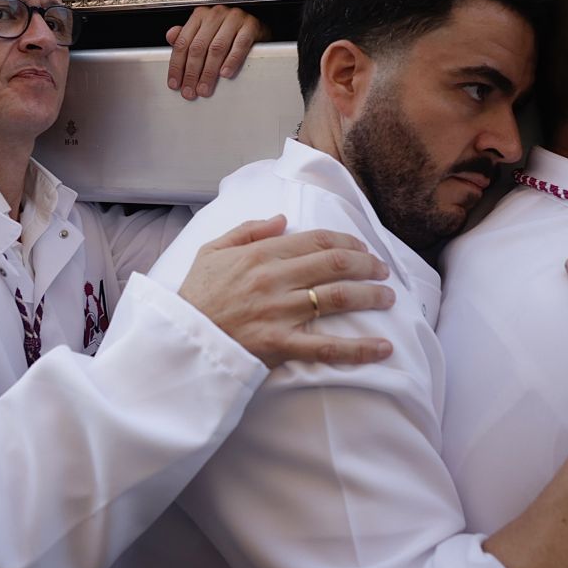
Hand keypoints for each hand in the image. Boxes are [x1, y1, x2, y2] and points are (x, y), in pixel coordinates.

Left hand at [166, 5, 266, 100]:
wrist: (257, 25)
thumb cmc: (229, 31)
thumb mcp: (206, 32)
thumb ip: (187, 36)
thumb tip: (170, 36)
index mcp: (200, 15)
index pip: (183, 42)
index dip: (177, 65)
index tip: (175, 84)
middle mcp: (215, 14)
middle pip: (198, 47)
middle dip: (192, 73)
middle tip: (190, 91)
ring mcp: (234, 18)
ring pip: (216, 48)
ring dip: (209, 72)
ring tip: (205, 88)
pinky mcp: (251, 25)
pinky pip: (239, 45)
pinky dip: (231, 61)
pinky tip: (225, 74)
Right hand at [178, 215, 396, 368]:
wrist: (179, 342)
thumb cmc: (195, 297)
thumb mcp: (210, 252)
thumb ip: (247, 230)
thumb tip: (282, 218)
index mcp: (260, 254)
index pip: (316, 240)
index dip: (347, 241)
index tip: (362, 248)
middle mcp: (275, 279)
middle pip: (335, 263)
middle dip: (367, 264)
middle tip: (382, 270)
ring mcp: (280, 312)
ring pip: (337, 297)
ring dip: (371, 295)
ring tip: (388, 297)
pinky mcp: (281, 344)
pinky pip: (328, 347)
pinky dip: (359, 349)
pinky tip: (383, 348)